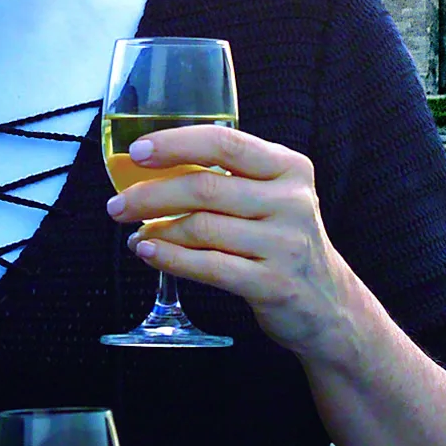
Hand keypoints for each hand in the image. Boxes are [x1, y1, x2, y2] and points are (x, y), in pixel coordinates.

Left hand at [106, 125, 363, 362]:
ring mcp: (286, 243)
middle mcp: (292, 200)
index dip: (177, 144)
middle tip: (117, 205)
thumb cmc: (284, 239)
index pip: (226, 143)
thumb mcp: (274, 195)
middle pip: (206, 188)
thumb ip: (230, 177)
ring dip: (158, 230)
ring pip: (202, 228)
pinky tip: (149, 253)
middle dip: (152, 195)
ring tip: (136, 234)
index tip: (138, 152)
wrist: (328, 302)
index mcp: (289, 167)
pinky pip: (210, 267)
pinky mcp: (274, 283)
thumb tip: (155, 168)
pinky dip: (171, 259)